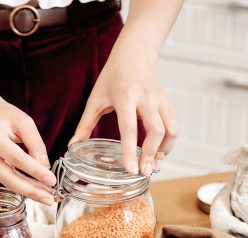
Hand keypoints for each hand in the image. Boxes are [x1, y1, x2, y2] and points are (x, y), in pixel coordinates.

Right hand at [0, 98, 55, 204]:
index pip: (17, 159)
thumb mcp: (25, 123)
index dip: (35, 172)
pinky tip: (36, 188)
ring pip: (7, 182)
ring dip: (28, 190)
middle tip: (49, 199)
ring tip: (47, 196)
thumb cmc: (5, 116)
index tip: (51, 180)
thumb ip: (36, 144)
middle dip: (31, 191)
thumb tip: (45, 168)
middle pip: (9, 177)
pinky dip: (21, 184)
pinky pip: (6, 178)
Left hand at [69, 43, 178, 176]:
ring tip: (154, 166)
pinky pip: (174, 126)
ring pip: (170, 130)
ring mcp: (160, 99)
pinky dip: (168, 143)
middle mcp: (146, 97)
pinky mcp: (168, 102)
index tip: (131, 169)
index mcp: (124, 96)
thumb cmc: (112, 78)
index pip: (129, 127)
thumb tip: (73, 146)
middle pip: (156, 130)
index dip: (130, 151)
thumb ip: (85, 124)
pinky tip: (159, 154)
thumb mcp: (95, 99)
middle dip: (151, 154)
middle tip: (144, 173)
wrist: (134, 55)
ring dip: (164, 151)